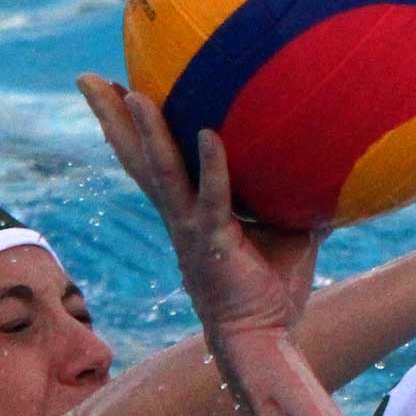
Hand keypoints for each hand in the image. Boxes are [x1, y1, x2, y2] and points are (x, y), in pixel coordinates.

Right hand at [79, 75, 318, 340]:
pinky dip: (211, 166)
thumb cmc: (274, 289)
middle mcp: (178, 217)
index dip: (132, 126)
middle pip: (135, 158)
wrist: (264, 338)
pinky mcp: (213, 244)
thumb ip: (296, 197)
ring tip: (135, 93)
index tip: (117, 87)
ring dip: (146, 133)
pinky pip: (211, 200)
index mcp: (188, 212)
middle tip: (86, 77)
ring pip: (160, 173)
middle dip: (110, 117)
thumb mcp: (289, 232)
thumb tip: (329, 163)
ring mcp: (190, 230)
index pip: (153, 159)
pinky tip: (207, 133)